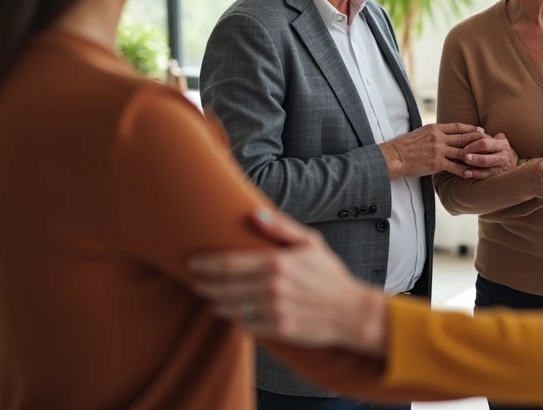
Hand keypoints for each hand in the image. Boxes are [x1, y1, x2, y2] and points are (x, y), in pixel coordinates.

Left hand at [189, 208, 388, 355]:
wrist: (350, 311)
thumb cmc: (329, 274)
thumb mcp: (310, 243)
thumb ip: (281, 228)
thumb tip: (254, 214)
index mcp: (277, 263)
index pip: (229, 263)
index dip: (206, 264)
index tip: (192, 262)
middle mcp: (273, 287)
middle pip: (224, 287)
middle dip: (204, 284)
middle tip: (194, 281)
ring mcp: (274, 310)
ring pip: (231, 307)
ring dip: (216, 303)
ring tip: (209, 298)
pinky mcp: (278, 329)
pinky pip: (245, 325)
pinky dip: (234, 318)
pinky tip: (230, 313)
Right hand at [378, 123, 486, 178]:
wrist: (395, 156)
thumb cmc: (405, 146)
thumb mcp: (420, 133)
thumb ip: (433, 133)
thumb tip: (441, 133)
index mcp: (435, 128)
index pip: (457, 126)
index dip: (470, 128)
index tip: (480, 129)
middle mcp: (439, 137)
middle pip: (463, 137)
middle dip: (477, 140)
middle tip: (489, 142)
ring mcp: (438, 150)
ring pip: (461, 152)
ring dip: (474, 155)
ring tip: (485, 158)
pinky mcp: (436, 162)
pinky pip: (454, 167)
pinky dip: (464, 170)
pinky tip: (471, 173)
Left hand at [459, 133, 517, 179]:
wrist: (513, 162)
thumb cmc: (500, 150)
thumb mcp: (496, 141)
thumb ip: (485, 137)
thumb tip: (468, 132)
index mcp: (501, 143)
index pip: (485, 141)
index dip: (472, 143)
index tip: (462, 145)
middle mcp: (503, 154)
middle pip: (486, 150)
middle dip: (473, 154)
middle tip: (463, 155)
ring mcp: (502, 165)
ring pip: (486, 163)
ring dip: (474, 163)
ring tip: (464, 164)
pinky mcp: (499, 174)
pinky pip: (486, 174)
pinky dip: (476, 174)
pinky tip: (467, 173)